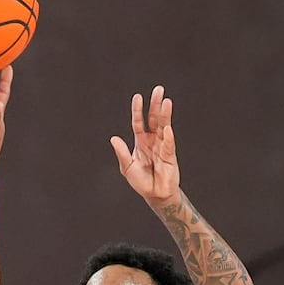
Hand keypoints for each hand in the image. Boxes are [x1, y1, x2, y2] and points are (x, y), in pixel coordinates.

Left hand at [110, 84, 179, 204]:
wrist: (155, 195)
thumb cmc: (141, 181)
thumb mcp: (127, 168)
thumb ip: (121, 153)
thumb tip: (113, 138)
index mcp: (141, 142)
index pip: (139, 123)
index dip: (138, 110)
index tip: (138, 96)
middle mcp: (152, 141)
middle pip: (154, 119)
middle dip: (155, 105)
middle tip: (159, 89)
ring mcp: (162, 146)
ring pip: (163, 127)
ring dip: (165, 114)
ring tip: (167, 101)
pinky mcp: (170, 156)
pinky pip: (168, 145)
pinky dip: (167, 137)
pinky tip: (166, 129)